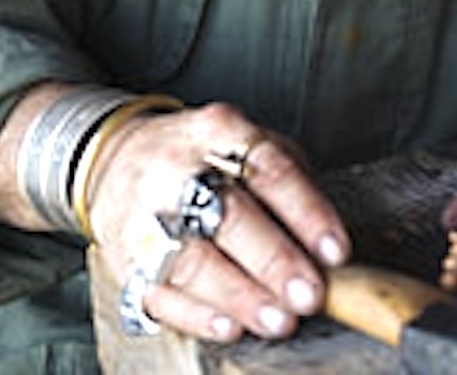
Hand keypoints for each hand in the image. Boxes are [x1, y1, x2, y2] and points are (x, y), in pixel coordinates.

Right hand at [87, 102, 349, 342]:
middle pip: (228, 215)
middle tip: (309, 293)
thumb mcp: (248, 142)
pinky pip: (160, 294)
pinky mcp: (126, 260)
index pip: (270, 170)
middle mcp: (177, 168)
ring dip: (241, 296)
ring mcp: (145, 215)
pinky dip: (197, 315)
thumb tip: (326, 242)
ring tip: (279, 319)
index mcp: (218, 130)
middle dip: (274, 260)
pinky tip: (230, 326)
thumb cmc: (204, 157)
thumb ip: (289, 182)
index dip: (307, 212)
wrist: (120, 160)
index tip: (336, 251)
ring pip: (193, 260)